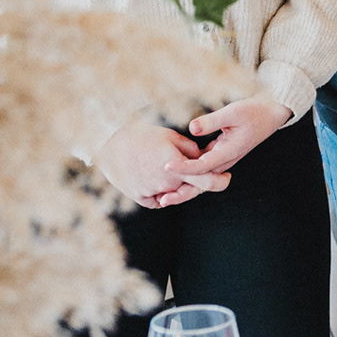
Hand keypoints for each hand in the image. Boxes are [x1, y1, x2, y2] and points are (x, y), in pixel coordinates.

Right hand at [98, 121, 219, 208]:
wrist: (110, 145)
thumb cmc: (142, 136)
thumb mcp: (170, 137)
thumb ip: (191, 149)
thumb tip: (202, 157)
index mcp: (178, 168)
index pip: (206, 181)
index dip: (220, 181)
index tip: (227, 178)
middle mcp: (167, 184)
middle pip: (189, 188)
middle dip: (194, 180)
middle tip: (193, 168)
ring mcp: (153, 193)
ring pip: (173, 193)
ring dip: (176, 185)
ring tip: (164, 165)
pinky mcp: (140, 198)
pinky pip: (158, 199)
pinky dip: (161, 191)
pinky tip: (154, 175)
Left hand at [165, 96, 293, 187]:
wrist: (272, 114)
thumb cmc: (254, 112)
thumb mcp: (233, 112)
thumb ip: (212, 121)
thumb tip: (192, 128)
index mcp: (229, 152)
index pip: (203, 165)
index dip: (184, 168)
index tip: (167, 167)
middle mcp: (226, 159)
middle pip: (202, 181)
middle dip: (182, 191)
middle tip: (162, 199)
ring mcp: (224, 158)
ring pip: (202, 177)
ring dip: (185, 186)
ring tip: (164, 194)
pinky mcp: (221, 154)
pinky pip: (204, 168)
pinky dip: (190, 174)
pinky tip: (176, 173)